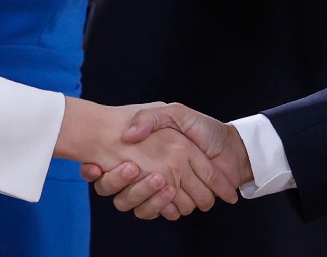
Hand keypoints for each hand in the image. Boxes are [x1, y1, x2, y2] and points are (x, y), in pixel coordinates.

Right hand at [81, 103, 250, 219]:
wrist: (233, 150)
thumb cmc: (206, 130)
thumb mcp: (177, 113)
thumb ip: (152, 118)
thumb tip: (128, 135)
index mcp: (146, 151)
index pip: (112, 165)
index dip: (99, 170)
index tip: (93, 167)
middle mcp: (149, 170)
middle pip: (119, 187)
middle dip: (119, 181)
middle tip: (130, 168)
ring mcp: (161, 188)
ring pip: (135, 202)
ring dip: (143, 194)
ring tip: (157, 179)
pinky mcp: (173, 203)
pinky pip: (155, 212)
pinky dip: (158, 207)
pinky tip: (166, 193)